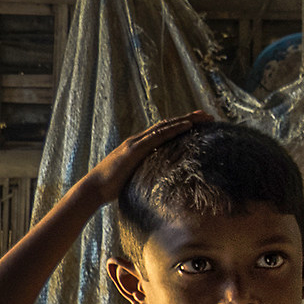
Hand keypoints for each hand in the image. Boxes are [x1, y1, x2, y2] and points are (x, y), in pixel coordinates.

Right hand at [77, 111, 210, 204]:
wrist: (94, 189)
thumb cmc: (114, 186)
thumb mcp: (136, 176)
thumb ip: (147, 172)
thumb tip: (161, 178)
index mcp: (139, 146)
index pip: (164, 131)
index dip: (181, 125)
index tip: (199, 122)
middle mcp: (138, 140)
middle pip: (167, 125)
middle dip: (189, 119)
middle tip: (208, 115)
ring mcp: (136, 143)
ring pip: (165, 127)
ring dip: (186, 120)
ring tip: (204, 117)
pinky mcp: (135, 150)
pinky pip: (158, 137)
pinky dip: (174, 129)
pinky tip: (187, 126)